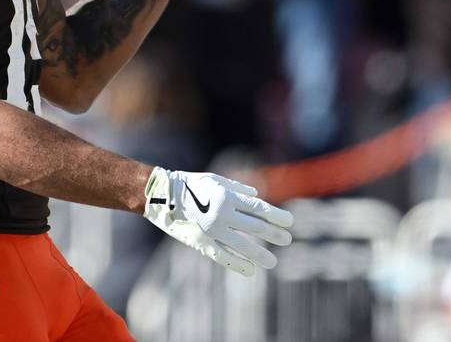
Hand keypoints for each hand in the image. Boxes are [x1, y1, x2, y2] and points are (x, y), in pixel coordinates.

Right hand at [143, 166, 293, 275]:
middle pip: (255, 227)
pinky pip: (223, 255)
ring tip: (272, 262)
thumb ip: (237, 187)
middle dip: (274, 234)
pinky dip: (237, 264)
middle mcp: (223, 213)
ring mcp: (212, 230)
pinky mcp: (201, 242)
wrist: (160, 196)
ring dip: (259, 254)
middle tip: (287, 241)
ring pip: (242, 245)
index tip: (290, 222)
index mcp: (228, 196)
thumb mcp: (214, 179)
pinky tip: (250, 270)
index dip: (276, 216)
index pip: (259, 209)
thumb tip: (257, 196)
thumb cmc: (189, 185)